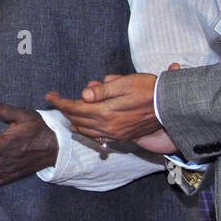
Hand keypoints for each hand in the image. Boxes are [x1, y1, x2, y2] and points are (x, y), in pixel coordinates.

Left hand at [45, 72, 161, 143]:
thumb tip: (83, 95)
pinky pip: (98, 138)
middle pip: (78, 120)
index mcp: (106, 112)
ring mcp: (115, 134)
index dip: (60, 102)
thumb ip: (102, 90)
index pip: (75, 108)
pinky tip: (84, 127)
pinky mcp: (123, 137)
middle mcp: (108, 127)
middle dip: (65, 110)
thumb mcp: (124, 83)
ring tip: (68, 112)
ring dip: (75, 121)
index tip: (50, 96)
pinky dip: (87, 131)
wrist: (170, 105)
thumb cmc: (148, 89)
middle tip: (58, 101)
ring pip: (86, 131)